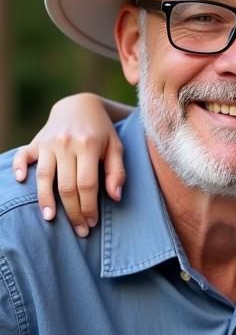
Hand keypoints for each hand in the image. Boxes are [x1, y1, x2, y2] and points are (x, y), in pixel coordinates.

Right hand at [10, 94, 122, 237]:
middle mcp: (66, 144)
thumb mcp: (116, 147)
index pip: (87, 184)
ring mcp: (48, 142)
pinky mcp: (35, 141)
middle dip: (72, 211)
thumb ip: (117, 172)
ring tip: (50, 219)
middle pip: (66, 186)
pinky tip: (21, 182)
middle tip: (79, 229)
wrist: (80, 106)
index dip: (89, 206)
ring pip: (44, 176)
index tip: (92, 223)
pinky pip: (22, 156)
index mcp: (88, 146)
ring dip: (45, 200)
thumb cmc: (102, 132)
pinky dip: (19, 168)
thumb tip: (115, 197)